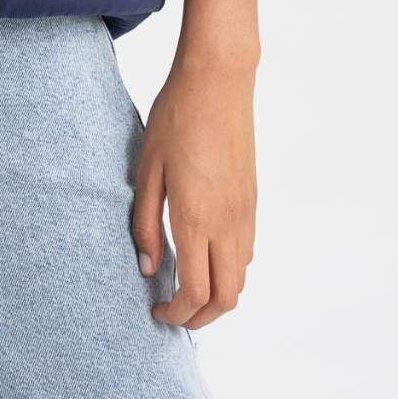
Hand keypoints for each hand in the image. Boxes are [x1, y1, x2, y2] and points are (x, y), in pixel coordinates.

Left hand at [131, 49, 256, 328]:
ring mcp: (245, 213)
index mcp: (196, 219)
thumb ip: (145, 223)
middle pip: (227, 298)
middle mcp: (227, 224)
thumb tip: (149, 267)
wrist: (219, 81)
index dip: (177, 314)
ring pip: (242, 278)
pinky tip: (204, 254)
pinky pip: (246, 251)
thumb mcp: (146, 169)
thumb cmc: (176, 118)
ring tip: (186, 287)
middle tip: (174, 313)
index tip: (156, 312)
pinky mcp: (252, 200)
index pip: (195, 291)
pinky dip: (229, 269)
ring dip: (218, 295)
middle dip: (201, 317)